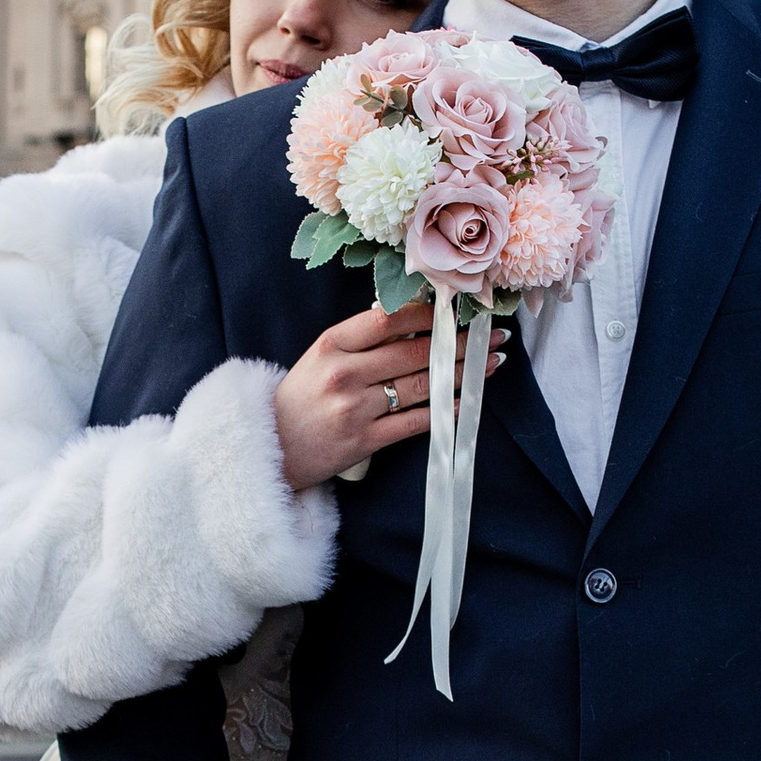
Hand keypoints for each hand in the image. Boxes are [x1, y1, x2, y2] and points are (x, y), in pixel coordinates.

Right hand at [273, 301, 510, 496]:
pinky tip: (467, 400)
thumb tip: (411, 319)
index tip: (457, 310)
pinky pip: (415, 422)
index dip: (429, 313)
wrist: (268, 450)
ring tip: (490, 363)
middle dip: (460, 343)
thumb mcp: (319, 358)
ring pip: (421, 385)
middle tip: (492, 335)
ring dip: (461, 374)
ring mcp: (355, 409)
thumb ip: (359, 340)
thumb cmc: (299, 400)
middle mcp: (343, 374)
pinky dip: (445, 411)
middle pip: (414, 352)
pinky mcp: (364, 441)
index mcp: (330, 345)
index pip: (388, 319)